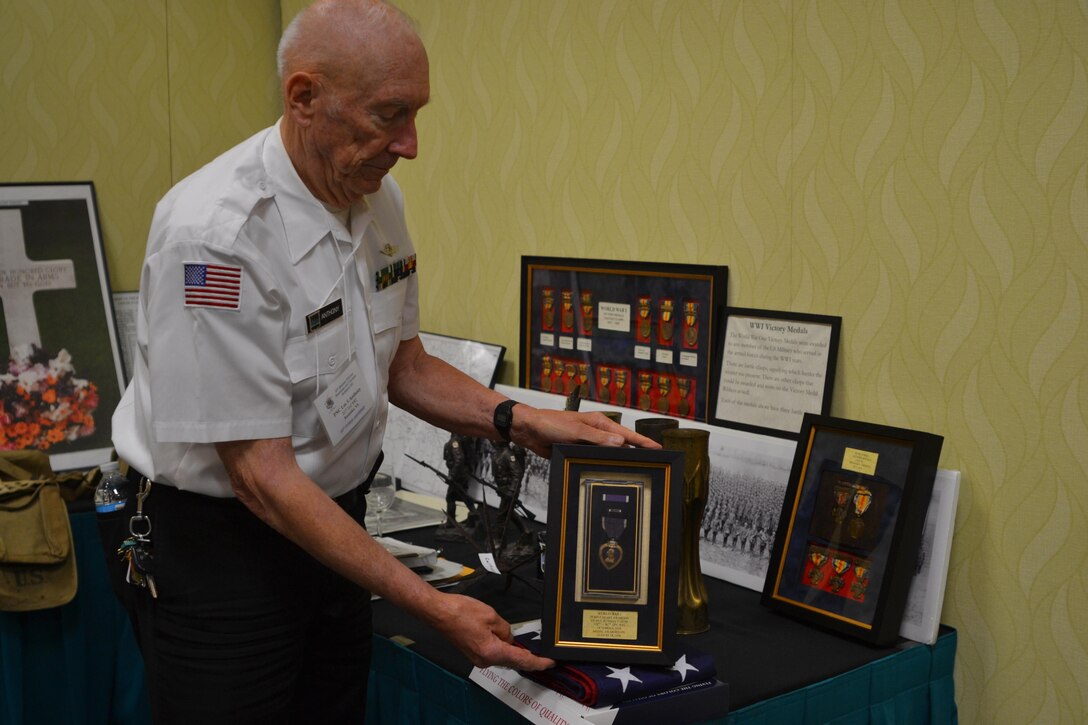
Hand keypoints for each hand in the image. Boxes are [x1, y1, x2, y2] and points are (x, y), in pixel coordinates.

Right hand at [430, 592, 554, 670]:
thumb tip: (509, 637)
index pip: (522, 659)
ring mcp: (478, 658)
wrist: (439, 612)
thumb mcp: (491, 616)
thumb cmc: (461, 612)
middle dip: (527, 657)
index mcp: (492, 651)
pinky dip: (502, 648)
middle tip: (543, 657)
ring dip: (513, 650)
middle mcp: (485, 660)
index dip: (538, 662)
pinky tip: (504, 639)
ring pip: (503, 655)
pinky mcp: (473, 653)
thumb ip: (506, 629)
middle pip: (513, 660)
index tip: (550, 663)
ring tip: (518, 641)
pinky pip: (493, 652)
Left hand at [512, 406, 660, 458]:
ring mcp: (588, 443)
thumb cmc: (550, 423)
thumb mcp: (576, 430)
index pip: (626, 434)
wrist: (530, 430)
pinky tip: (608, 473)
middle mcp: (596, 433)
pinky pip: (594, 460)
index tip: (658, 448)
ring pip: (608, 455)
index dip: (643, 442)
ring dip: (617, 461)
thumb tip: (620, 443)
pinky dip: (602, 466)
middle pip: (621, 446)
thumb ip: (598, 438)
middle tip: (652, 463)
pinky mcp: (578, 452)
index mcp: (599, 423)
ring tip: (634, 471)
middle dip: (635, 453)